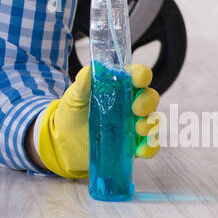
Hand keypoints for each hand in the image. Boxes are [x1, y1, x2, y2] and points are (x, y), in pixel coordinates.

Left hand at [36, 63, 160, 178]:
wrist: (64, 143)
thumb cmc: (71, 114)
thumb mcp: (73, 98)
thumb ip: (83, 83)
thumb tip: (92, 67)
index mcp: (119, 87)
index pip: (136, 76)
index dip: (141, 75)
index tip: (139, 80)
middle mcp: (130, 104)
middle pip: (150, 98)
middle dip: (148, 102)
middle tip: (136, 109)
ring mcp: (132, 125)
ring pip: (153, 121)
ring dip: (151, 124)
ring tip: (139, 129)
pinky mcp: (132, 145)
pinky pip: (149, 145)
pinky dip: (150, 147)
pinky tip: (140, 150)